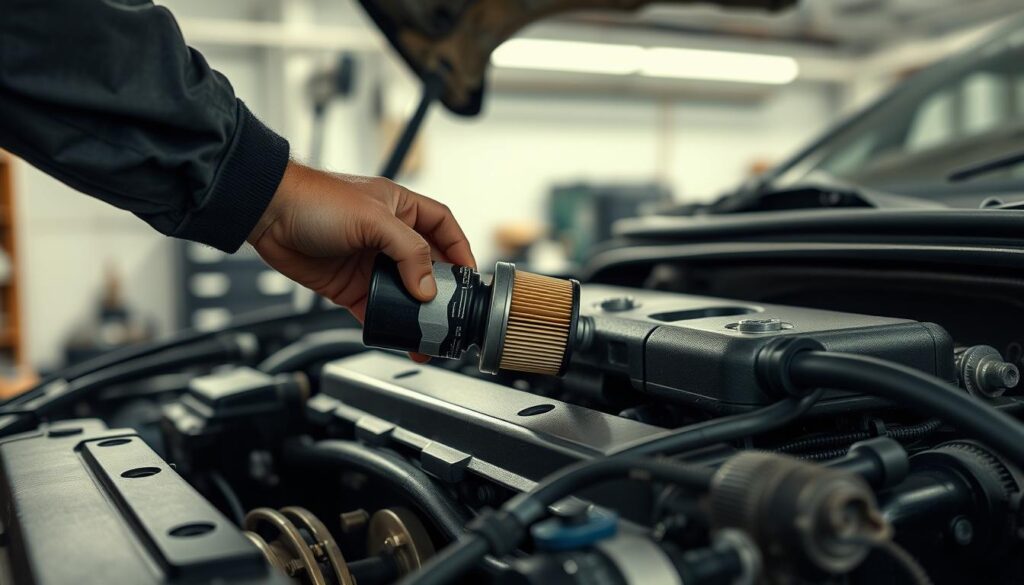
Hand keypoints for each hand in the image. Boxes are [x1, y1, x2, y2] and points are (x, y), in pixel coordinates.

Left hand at [247, 161, 475, 321]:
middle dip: (440, 291)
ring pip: (403, 292)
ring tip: (426, 334)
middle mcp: (389, 235)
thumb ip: (408, 252)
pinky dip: (386, 322)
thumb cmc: (316, 198)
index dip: (460, 249)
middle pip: (426, 266)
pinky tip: (395, 334)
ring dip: (415, 313)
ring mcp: (369, 262)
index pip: (444, 228)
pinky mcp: (349, 284)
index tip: (469, 276)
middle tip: (450, 314)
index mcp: (402, 208)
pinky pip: (376, 308)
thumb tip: (426, 288)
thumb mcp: (373, 218)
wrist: (268, 213)